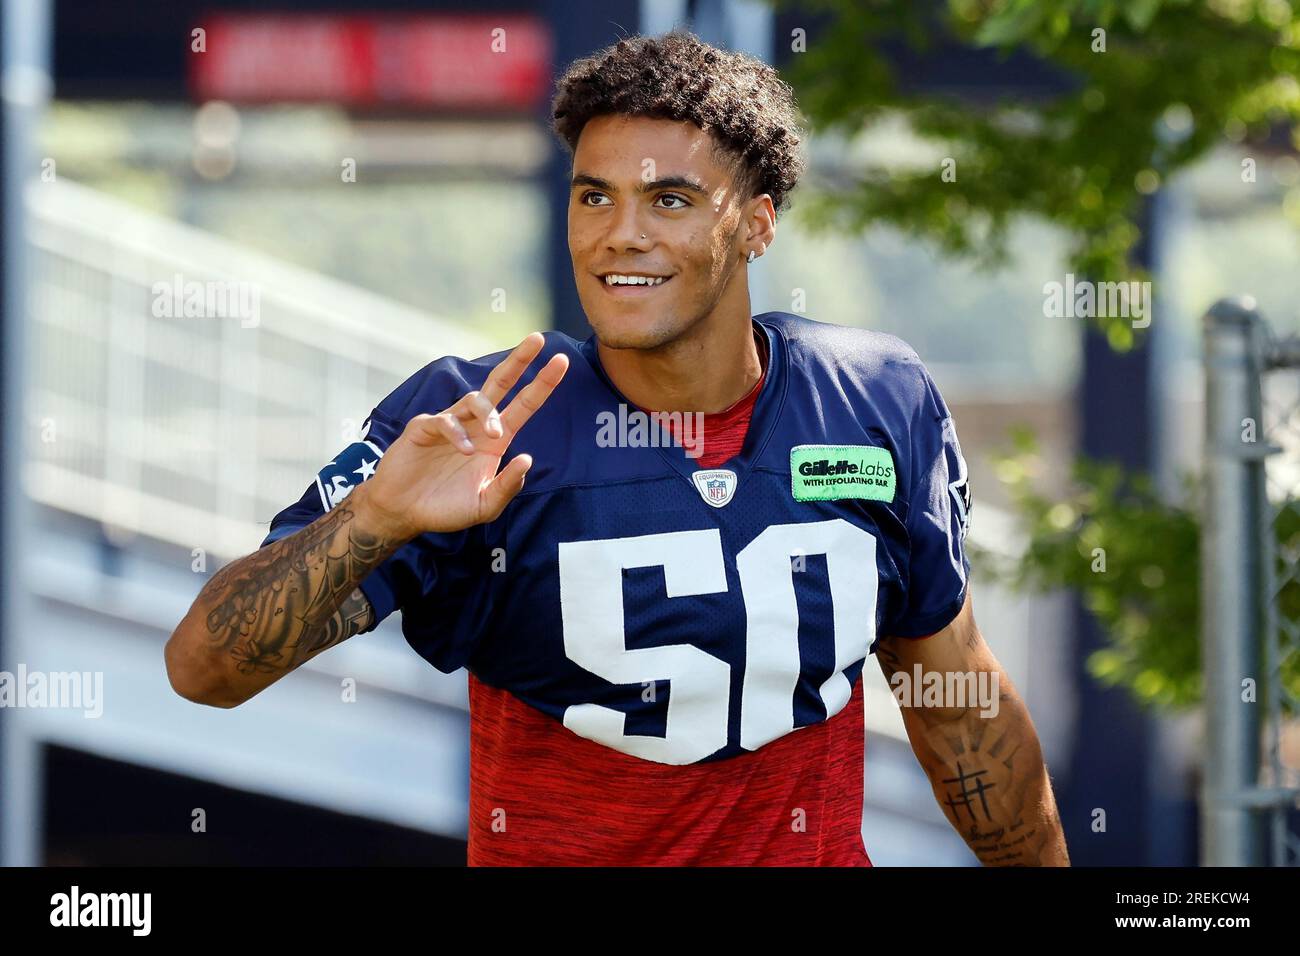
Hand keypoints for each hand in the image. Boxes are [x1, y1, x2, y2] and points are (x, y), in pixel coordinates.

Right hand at [352, 333, 568, 539]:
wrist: (405, 513)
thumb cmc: (446, 508)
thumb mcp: (485, 505)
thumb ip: (507, 486)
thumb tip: (527, 459)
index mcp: (495, 440)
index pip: (523, 405)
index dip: (541, 384)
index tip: (561, 362)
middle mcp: (475, 425)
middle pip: (500, 383)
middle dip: (519, 360)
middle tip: (538, 339)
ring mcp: (450, 423)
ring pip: (475, 398)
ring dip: (489, 413)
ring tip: (495, 435)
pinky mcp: (424, 428)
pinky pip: (445, 420)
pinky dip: (458, 434)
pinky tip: (464, 451)